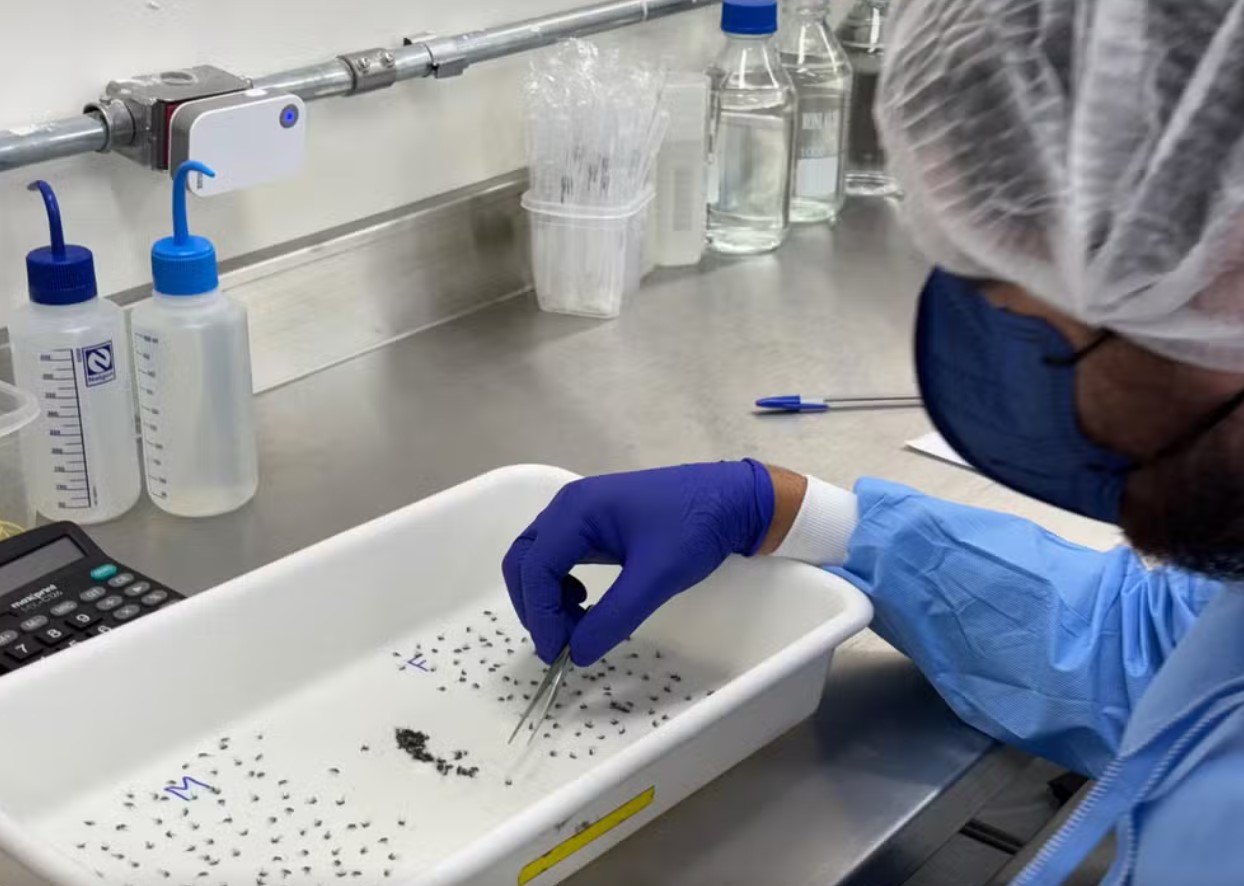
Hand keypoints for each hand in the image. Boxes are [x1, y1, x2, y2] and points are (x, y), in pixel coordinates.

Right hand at [503, 460, 775, 664]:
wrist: (732, 498)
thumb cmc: (695, 527)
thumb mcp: (657, 577)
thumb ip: (614, 617)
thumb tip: (578, 653)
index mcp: (577, 511)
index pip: (535, 568)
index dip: (540, 615)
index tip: (558, 652)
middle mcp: (569, 506)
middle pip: (524, 560)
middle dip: (535, 606)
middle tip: (560, 643)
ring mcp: (581, 512)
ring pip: (538, 559)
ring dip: (546, 597)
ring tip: (578, 625)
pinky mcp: (595, 523)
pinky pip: (559, 556)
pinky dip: (560, 585)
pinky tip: (586, 602)